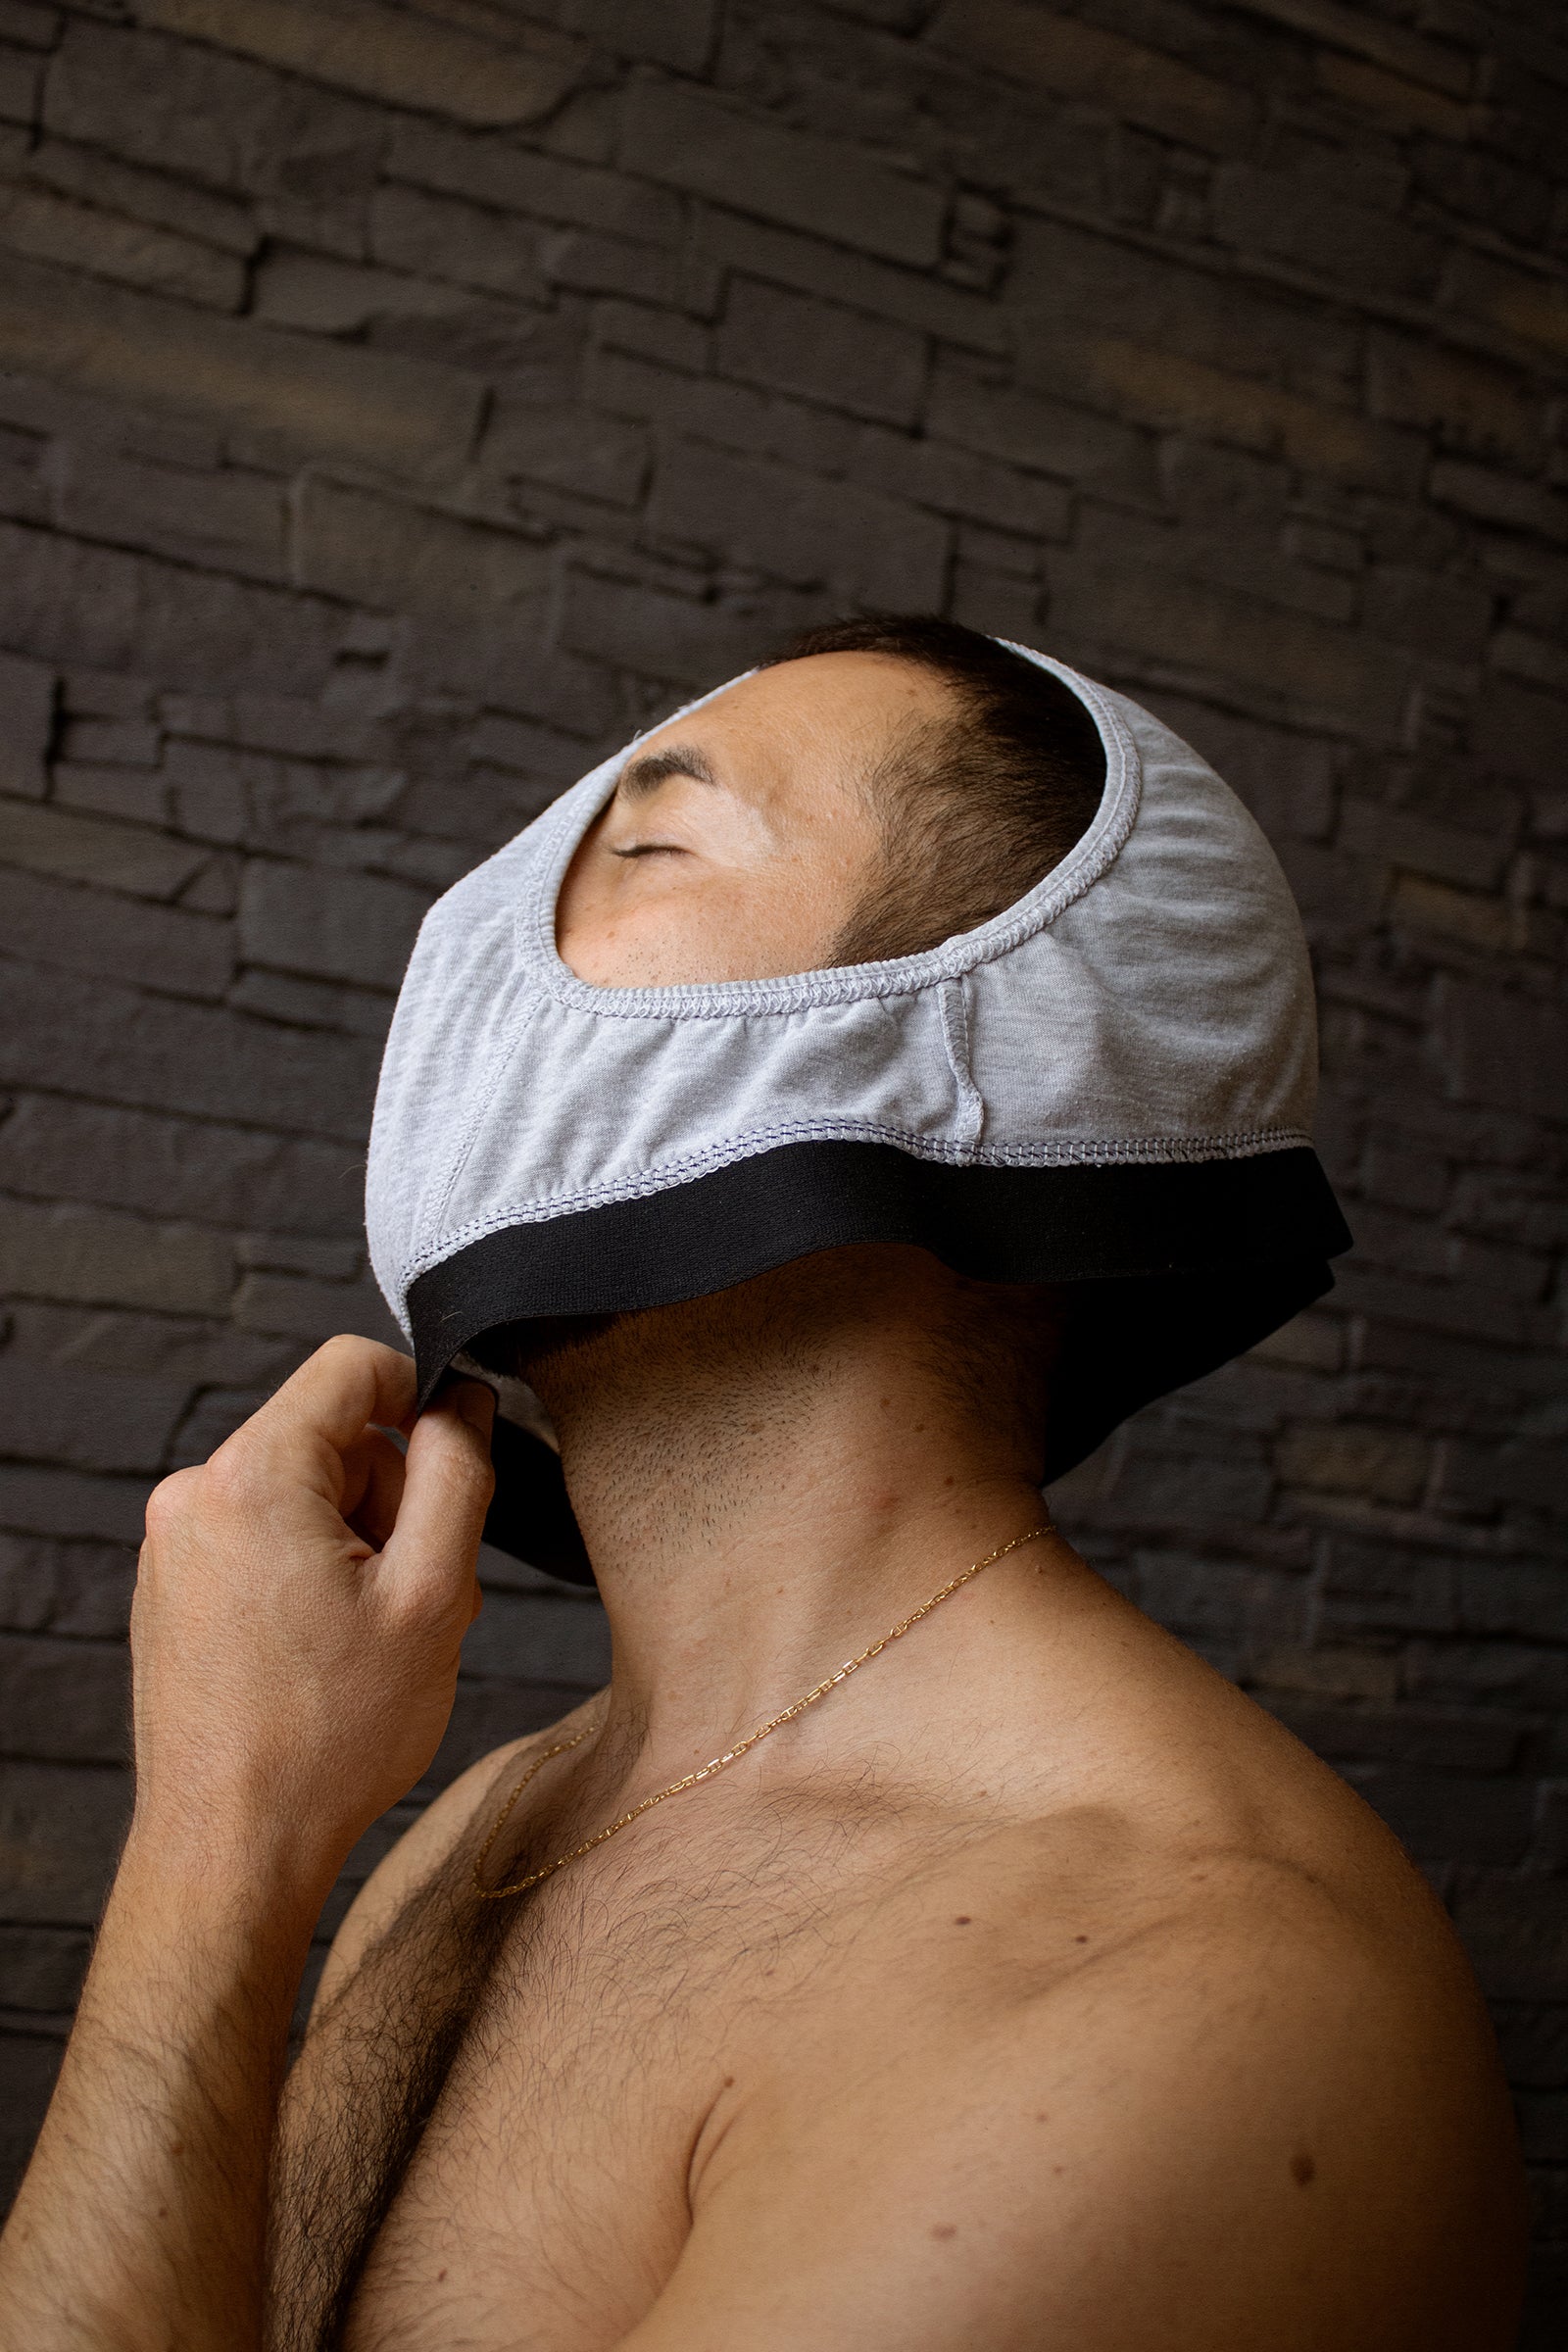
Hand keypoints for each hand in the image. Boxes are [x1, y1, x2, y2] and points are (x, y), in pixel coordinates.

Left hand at [129, 1337, 494, 1905]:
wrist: (232, 1847)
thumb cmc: (330, 1738)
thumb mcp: (434, 1593)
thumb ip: (458, 1474)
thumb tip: (464, 1403)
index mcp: (252, 1477)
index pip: (350, 1366)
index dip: (422, 1394)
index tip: (458, 1458)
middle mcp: (194, 1497)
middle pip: (330, 1437)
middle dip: (392, 1498)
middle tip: (418, 1591)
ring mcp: (173, 1546)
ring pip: (302, 1492)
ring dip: (358, 1544)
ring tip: (375, 1636)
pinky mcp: (172, 1589)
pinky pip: (263, 1538)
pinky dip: (311, 1574)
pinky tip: (329, 1653)